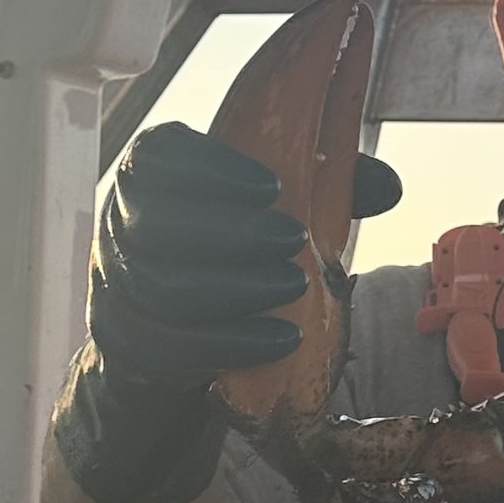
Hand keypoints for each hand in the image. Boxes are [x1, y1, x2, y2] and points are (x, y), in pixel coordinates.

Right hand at [51, 122, 402, 502]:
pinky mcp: (128, 343)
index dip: (209, 167)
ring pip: (160, 287)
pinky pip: (169, 345)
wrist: (173, 335)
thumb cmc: (228, 251)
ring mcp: (115, 287)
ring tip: (297, 287)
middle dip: (230, 233)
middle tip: (294, 239)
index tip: (273, 185)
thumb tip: (387, 185)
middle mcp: (121, 225)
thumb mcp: (267, 210)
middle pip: (156, 224)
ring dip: (236, 289)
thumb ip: (323, 186)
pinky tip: (281, 340)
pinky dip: (231, 344)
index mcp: (149, 177)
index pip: (157, 157)